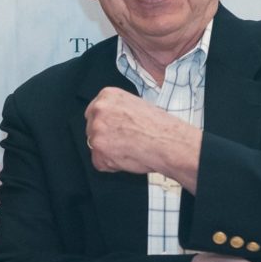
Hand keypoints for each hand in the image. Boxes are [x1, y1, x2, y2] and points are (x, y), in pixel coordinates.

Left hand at [85, 87, 200, 188]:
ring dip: (109, 151)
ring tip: (130, 149)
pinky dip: (112, 165)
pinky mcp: (98, 153)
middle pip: (91, 128)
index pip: (94, 111)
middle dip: (105, 137)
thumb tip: (110, 121)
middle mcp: (98, 111)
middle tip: (124, 141)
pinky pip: (100, 163)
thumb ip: (117, 111)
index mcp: (107, 96)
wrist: (169, 142)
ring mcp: (96, 132)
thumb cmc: (159, 126)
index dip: (105, 123)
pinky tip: (128, 158)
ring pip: (95, 146)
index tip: (114, 129)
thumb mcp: (135, 105)